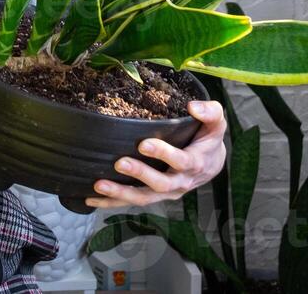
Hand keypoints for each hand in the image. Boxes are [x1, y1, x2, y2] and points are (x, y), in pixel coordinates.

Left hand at [85, 99, 226, 208]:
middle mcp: (180, 182)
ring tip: (99, 186)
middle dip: (139, 174)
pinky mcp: (153, 195)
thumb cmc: (208, 138)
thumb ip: (210, 112)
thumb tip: (193, 106)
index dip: (163, 154)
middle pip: (160, 183)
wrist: (211, 163)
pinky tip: (91, 199)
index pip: (180, 161)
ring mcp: (166, 192)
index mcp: (195, 163)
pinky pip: (132, 202)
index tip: (144, 143)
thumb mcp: (216, 123)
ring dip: (121, 193)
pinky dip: (112, 202)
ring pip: (144, 197)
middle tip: (119, 163)